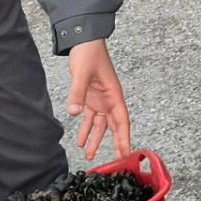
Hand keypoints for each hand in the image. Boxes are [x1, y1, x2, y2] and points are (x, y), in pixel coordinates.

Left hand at [66, 38, 131, 162]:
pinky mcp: (90, 97)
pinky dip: (85, 128)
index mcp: (114, 95)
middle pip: (113, 126)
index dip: (124, 137)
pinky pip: (89, 117)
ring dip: (95, 138)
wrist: (84, 40)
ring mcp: (100, 99)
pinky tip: (80, 139)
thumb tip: (74, 113)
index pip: (122, 121)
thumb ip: (77, 94)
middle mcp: (109, 99)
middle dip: (114, 143)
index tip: (126, 152)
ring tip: (89, 154)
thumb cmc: (89, 53)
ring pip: (100, 124)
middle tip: (115, 160)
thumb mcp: (82, 73)